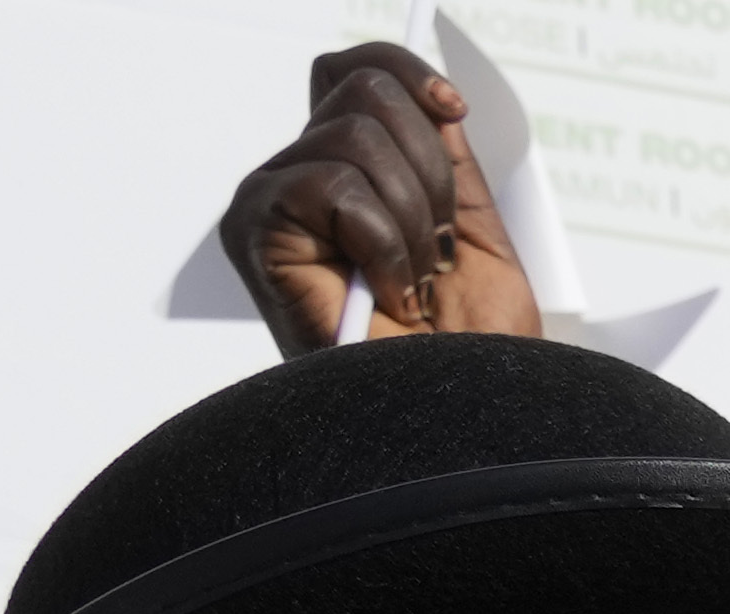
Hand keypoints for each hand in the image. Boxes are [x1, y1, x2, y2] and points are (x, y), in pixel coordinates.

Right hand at [223, 42, 532, 347]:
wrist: (453, 423)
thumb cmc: (465, 358)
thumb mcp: (474, 238)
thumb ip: (449, 165)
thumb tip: (435, 101)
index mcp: (346, 176)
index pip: (355, 74)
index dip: (408, 75)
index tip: (455, 111)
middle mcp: (298, 179)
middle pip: (363, 91)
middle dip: (430, 173)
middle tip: (438, 255)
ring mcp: (270, 201)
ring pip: (354, 135)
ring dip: (414, 220)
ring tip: (415, 285)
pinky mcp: (255, 228)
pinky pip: (334, 186)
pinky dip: (384, 244)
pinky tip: (388, 296)